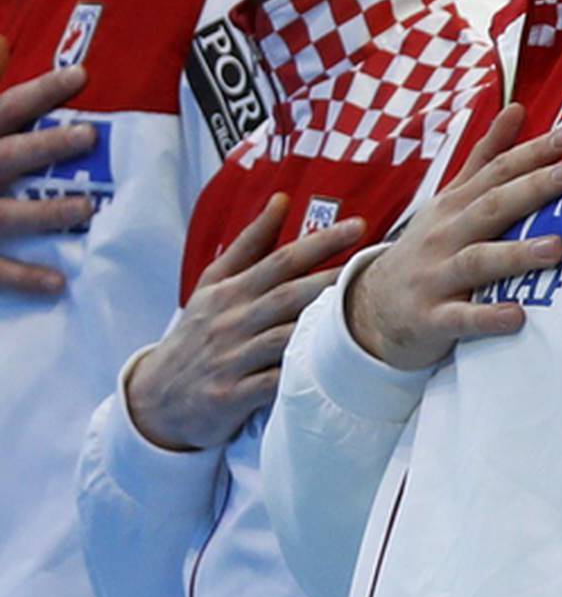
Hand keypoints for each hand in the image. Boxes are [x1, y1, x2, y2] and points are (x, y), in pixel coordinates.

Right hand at [0, 40, 94, 296]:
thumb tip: (1, 43)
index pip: (5, 109)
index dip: (40, 92)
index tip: (82, 76)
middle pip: (8, 157)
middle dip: (46, 147)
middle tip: (88, 137)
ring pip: (8, 215)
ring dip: (48, 213)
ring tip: (87, 209)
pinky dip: (25, 278)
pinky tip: (58, 283)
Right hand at [125, 195, 366, 449]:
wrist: (155, 397)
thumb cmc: (197, 332)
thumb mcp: (213, 284)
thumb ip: (250, 242)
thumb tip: (281, 199)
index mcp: (230, 291)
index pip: (282, 259)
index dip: (321, 241)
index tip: (359, 225)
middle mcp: (230, 322)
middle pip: (288, 295)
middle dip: (330, 278)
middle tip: (371, 265)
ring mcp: (229, 360)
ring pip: (281, 338)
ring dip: (318, 326)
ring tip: (359, 311)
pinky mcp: (228, 397)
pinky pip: (269, 385)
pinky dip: (294, 375)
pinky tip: (326, 368)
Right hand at [344, 104, 561, 371]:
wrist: (369, 309)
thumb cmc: (426, 248)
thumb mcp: (450, 199)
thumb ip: (485, 157)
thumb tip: (516, 109)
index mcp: (454, 204)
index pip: (496, 171)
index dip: (532, 151)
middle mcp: (445, 235)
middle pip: (491, 206)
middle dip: (532, 187)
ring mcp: (436, 277)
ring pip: (478, 261)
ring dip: (517, 254)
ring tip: (556, 247)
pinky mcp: (430, 319)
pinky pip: (461, 318)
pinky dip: (488, 316)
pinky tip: (518, 316)